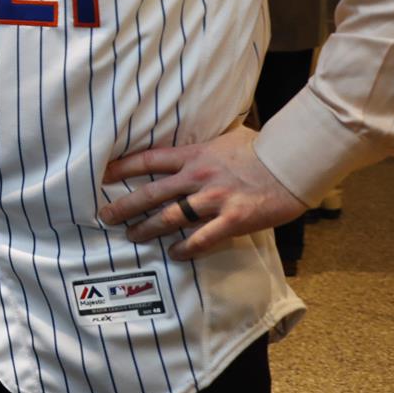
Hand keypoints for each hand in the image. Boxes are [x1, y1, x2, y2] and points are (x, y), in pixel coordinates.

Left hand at [98, 127, 309, 259]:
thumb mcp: (224, 138)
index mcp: (193, 155)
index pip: (148, 160)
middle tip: (104, 216)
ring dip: (148, 228)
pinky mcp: (233, 220)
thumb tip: (192, 146)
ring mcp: (214, 200)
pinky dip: (186, 248)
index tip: (102, 175)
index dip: (122, 168)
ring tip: (132, 236)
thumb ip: (203, 147)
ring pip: (170, 217)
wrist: (291, 163)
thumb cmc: (261, 147)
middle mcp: (197, 177)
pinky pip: (203, 239)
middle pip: (151, 192)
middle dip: (125, 205)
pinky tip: (174, 254)